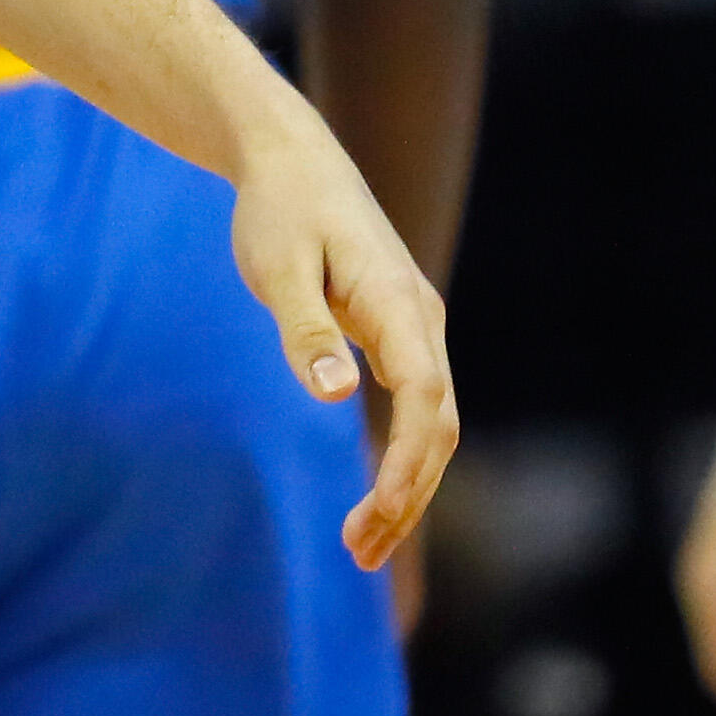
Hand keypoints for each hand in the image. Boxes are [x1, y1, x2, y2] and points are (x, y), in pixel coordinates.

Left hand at [228, 130, 454, 567]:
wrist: (292, 160)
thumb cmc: (279, 210)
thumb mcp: (278, 268)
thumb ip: (305, 331)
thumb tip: (335, 395)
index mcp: (397, 304)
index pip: (423, 396)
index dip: (408, 460)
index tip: (377, 510)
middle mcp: (421, 318)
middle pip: (437, 424)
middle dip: (407, 494)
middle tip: (359, 555)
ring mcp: (416, 327)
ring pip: (431, 421)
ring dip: (405, 485)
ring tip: (360, 545)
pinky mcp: (398, 333)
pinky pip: (415, 407)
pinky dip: (400, 456)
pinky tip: (373, 497)